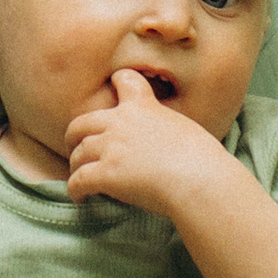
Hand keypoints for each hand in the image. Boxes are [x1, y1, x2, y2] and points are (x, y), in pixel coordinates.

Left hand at [64, 67, 223, 217]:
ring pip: (78, 153)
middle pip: (81, 123)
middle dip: (75, 135)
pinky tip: (79, 197)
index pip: (124, 80)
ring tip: (80, 176)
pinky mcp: (105, 173)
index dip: (116, 83)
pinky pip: (78, 180)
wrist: (198, 179)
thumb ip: (163, 127)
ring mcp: (110, 147)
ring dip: (76, 165)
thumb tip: (163, 144)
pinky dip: (75, 189)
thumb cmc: (203, 158)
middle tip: (76, 146)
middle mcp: (120, 122)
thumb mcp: (184, 128)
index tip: (113, 86)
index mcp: (143, 106)